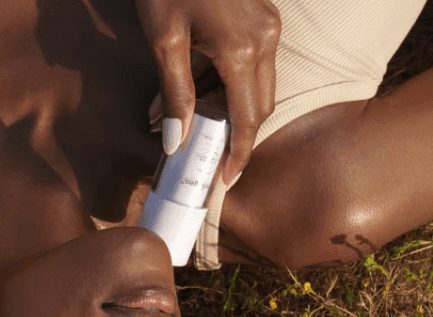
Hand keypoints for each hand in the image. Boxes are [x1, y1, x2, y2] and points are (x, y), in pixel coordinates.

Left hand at [137, 0, 280, 181]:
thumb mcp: (163, 40)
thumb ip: (174, 94)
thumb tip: (175, 143)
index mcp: (243, 48)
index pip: (249, 117)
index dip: (238, 154)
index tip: (225, 182)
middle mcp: (266, 38)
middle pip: (260, 105)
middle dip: (232, 135)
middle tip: (202, 160)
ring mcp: (269, 26)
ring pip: (256, 86)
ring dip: (224, 108)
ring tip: (180, 119)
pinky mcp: (263, 17)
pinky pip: (251, 64)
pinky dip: (224, 84)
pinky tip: (189, 89)